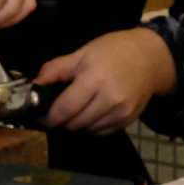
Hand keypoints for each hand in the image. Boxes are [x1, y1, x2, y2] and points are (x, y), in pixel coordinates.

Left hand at [34, 28, 177, 134]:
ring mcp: (121, 113)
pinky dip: (90, 128)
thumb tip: (34, 85)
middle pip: (75, 124)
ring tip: (71, 112)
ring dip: (75, 126)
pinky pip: (102, 133)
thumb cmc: (112, 51)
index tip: (39, 117)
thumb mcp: (81, 53)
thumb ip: (56, 69)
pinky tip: (87, 115)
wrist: (149, 58)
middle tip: (54, 113)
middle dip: (60, 122)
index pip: (65, 108)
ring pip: (88, 131)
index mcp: (94, 79)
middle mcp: (109, 99)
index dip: (49, 117)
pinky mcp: (128, 121)